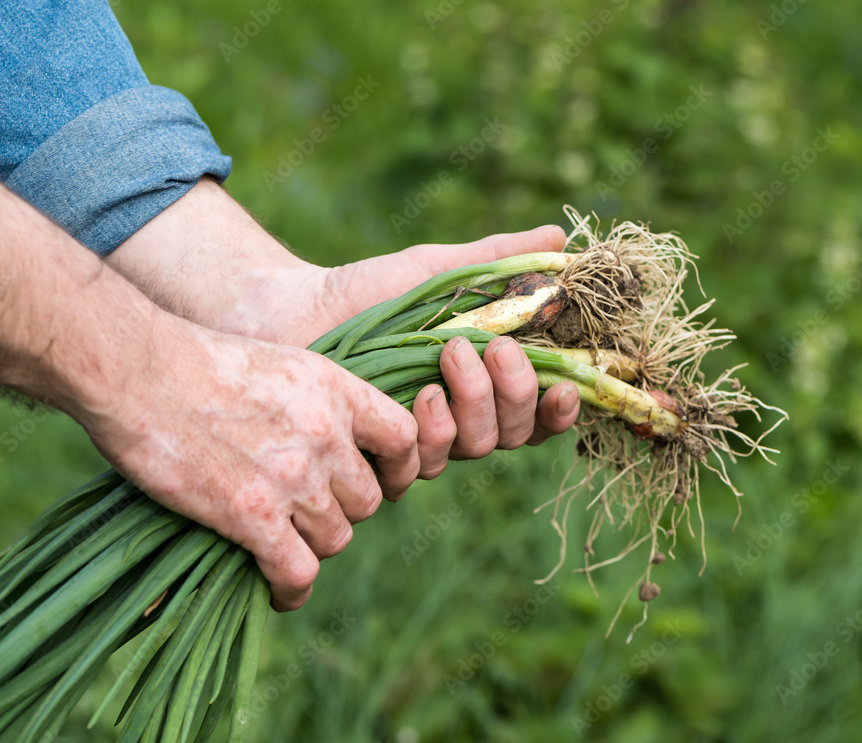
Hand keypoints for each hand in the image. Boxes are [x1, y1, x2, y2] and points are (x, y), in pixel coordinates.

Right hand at [82, 314, 420, 611]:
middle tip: (308, 513)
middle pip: (369, 500)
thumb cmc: (193, 360)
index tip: (376, 479)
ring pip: (337, 538)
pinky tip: (276, 588)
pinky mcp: (251, 513)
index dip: (398, 469)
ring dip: (312, 546)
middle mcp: (325, 433)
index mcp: (334, 389)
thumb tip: (330, 443)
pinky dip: (291, 588)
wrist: (135, 369)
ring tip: (283, 544)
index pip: (404, 440)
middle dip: (342, 512)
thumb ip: (313, 402)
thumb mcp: (277, 360)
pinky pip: (297, 570)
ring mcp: (292, 475)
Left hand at [108, 179, 580, 478]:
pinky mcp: (374, 462)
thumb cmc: (365, 292)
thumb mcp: (436, 270)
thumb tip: (560, 234)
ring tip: (452, 352)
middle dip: (515, 392)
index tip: (569, 384)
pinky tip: (418, 396)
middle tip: (499, 348)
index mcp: (477, 381)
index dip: (558, 407)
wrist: (292, 311)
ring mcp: (414, 444)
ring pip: (472, 449)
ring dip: (475, 404)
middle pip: (510, 433)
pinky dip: (429, 433)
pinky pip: (419, 468)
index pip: (535, 411)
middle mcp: (453, 420)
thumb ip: (496, 259)